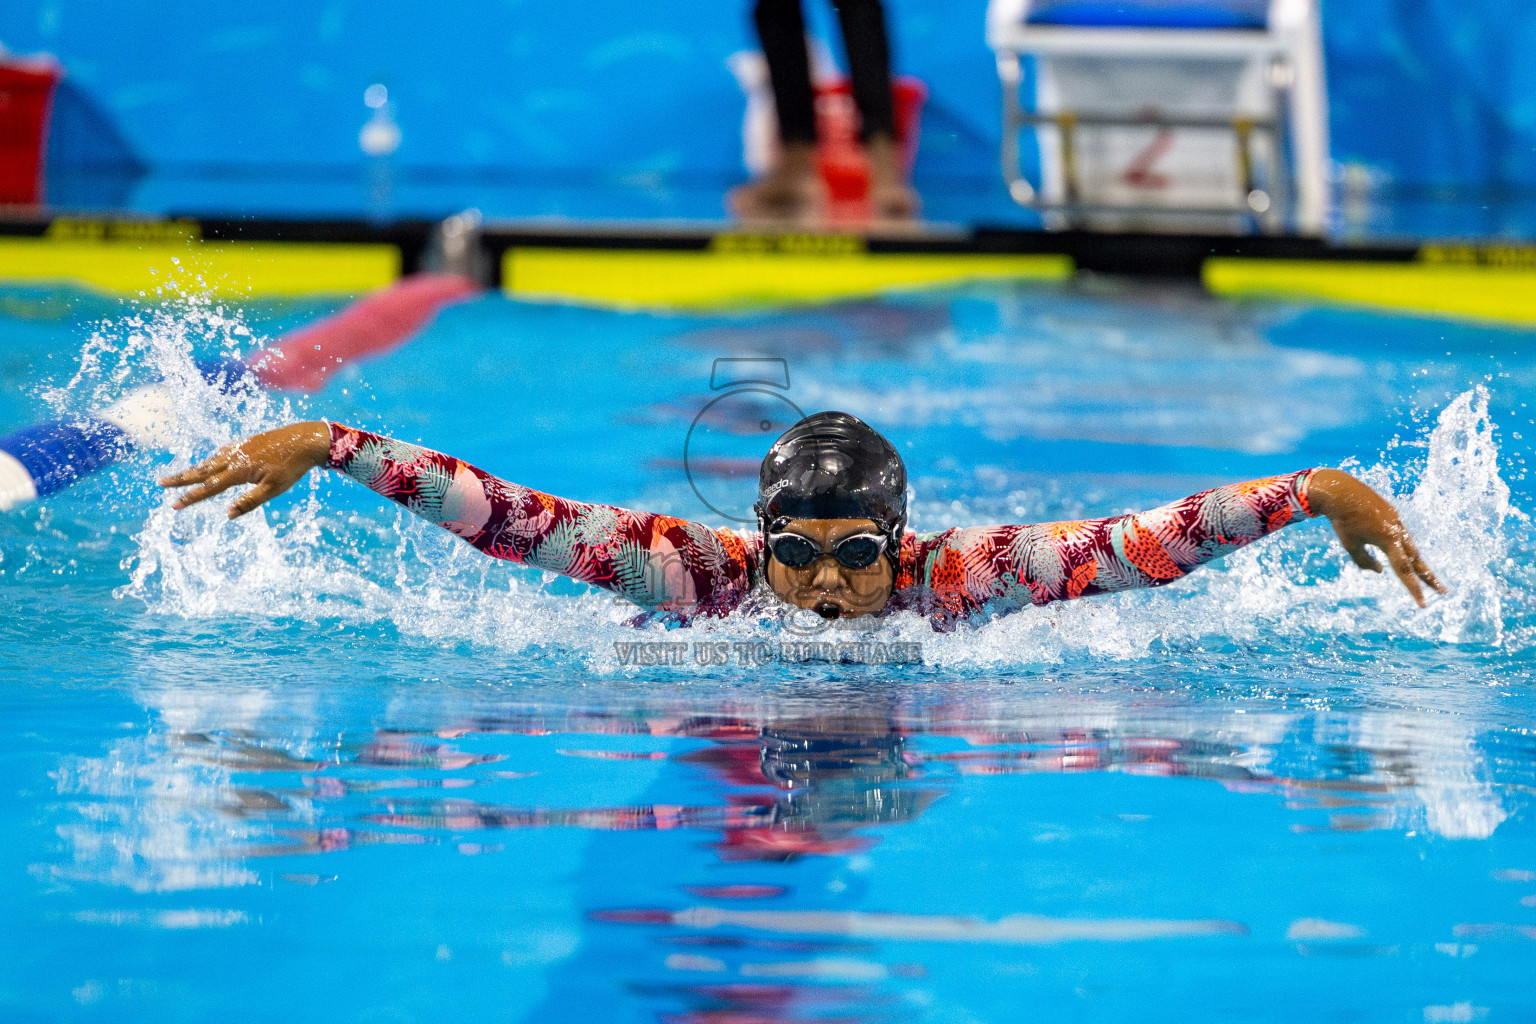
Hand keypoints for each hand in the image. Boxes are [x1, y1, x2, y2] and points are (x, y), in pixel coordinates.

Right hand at [158, 421, 331, 518]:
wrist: (306, 439)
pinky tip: (212, 461)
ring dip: (194, 468)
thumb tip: (228, 515)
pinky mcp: (247, 442)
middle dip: (181, 478)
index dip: (191, 497)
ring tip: (180, 476)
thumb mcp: (273, 489)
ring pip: (211, 460)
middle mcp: (234, 456)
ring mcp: (239, 447)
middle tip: (161, 483)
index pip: (209, 487)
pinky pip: (223, 452)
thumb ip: (250, 502)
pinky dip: (212, 459)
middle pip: (202, 470)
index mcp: (239, 470)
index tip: (173, 505)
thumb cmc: (292, 467)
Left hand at [1305, 468, 1445, 606]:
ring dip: (1415, 562)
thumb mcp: (1351, 546)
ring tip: (1423, 577)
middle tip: (1442, 592)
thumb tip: (1379, 571)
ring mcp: (1397, 521)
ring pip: (1409, 546)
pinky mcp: (1392, 514)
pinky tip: (1397, 550)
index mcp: (1388, 540)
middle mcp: (1398, 531)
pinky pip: (1400, 534)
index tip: (1424, 604)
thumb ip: (1365, 562)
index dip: (1414, 589)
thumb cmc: (1343, 521)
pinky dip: (1401, 546)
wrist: (1340, 491)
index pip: (1404, 570)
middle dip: (1428, 577)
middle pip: (1416, 559)